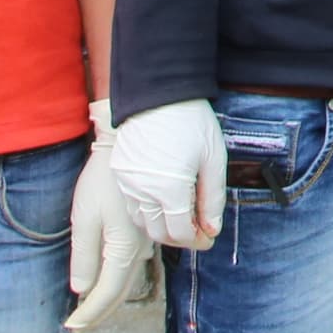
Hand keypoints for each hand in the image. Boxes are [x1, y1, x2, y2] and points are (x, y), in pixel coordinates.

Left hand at [66, 101, 147, 330]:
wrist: (128, 146)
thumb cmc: (102, 180)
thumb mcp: (84, 217)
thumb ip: (84, 255)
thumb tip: (81, 288)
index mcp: (123, 248)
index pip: (106, 293)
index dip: (89, 314)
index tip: (72, 326)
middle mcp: (139, 248)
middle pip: (121, 290)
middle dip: (100, 310)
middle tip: (80, 324)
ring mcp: (145, 238)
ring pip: (129, 276)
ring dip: (110, 294)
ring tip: (91, 306)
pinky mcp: (144, 227)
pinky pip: (133, 261)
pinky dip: (119, 276)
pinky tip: (108, 275)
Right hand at [111, 99, 227, 250]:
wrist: (157, 92)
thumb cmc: (190, 122)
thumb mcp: (213, 160)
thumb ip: (213, 199)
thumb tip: (212, 229)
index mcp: (169, 189)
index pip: (180, 233)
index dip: (196, 240)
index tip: (208, 236)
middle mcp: (143, 191)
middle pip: (159, 233)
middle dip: (180, 237)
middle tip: (197, 229)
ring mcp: (127, 183)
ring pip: (142, 221)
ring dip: (162, 225)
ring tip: (181, 215)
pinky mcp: (120, 173)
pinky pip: (131, 204)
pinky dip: (147, 211)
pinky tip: (163, 201)